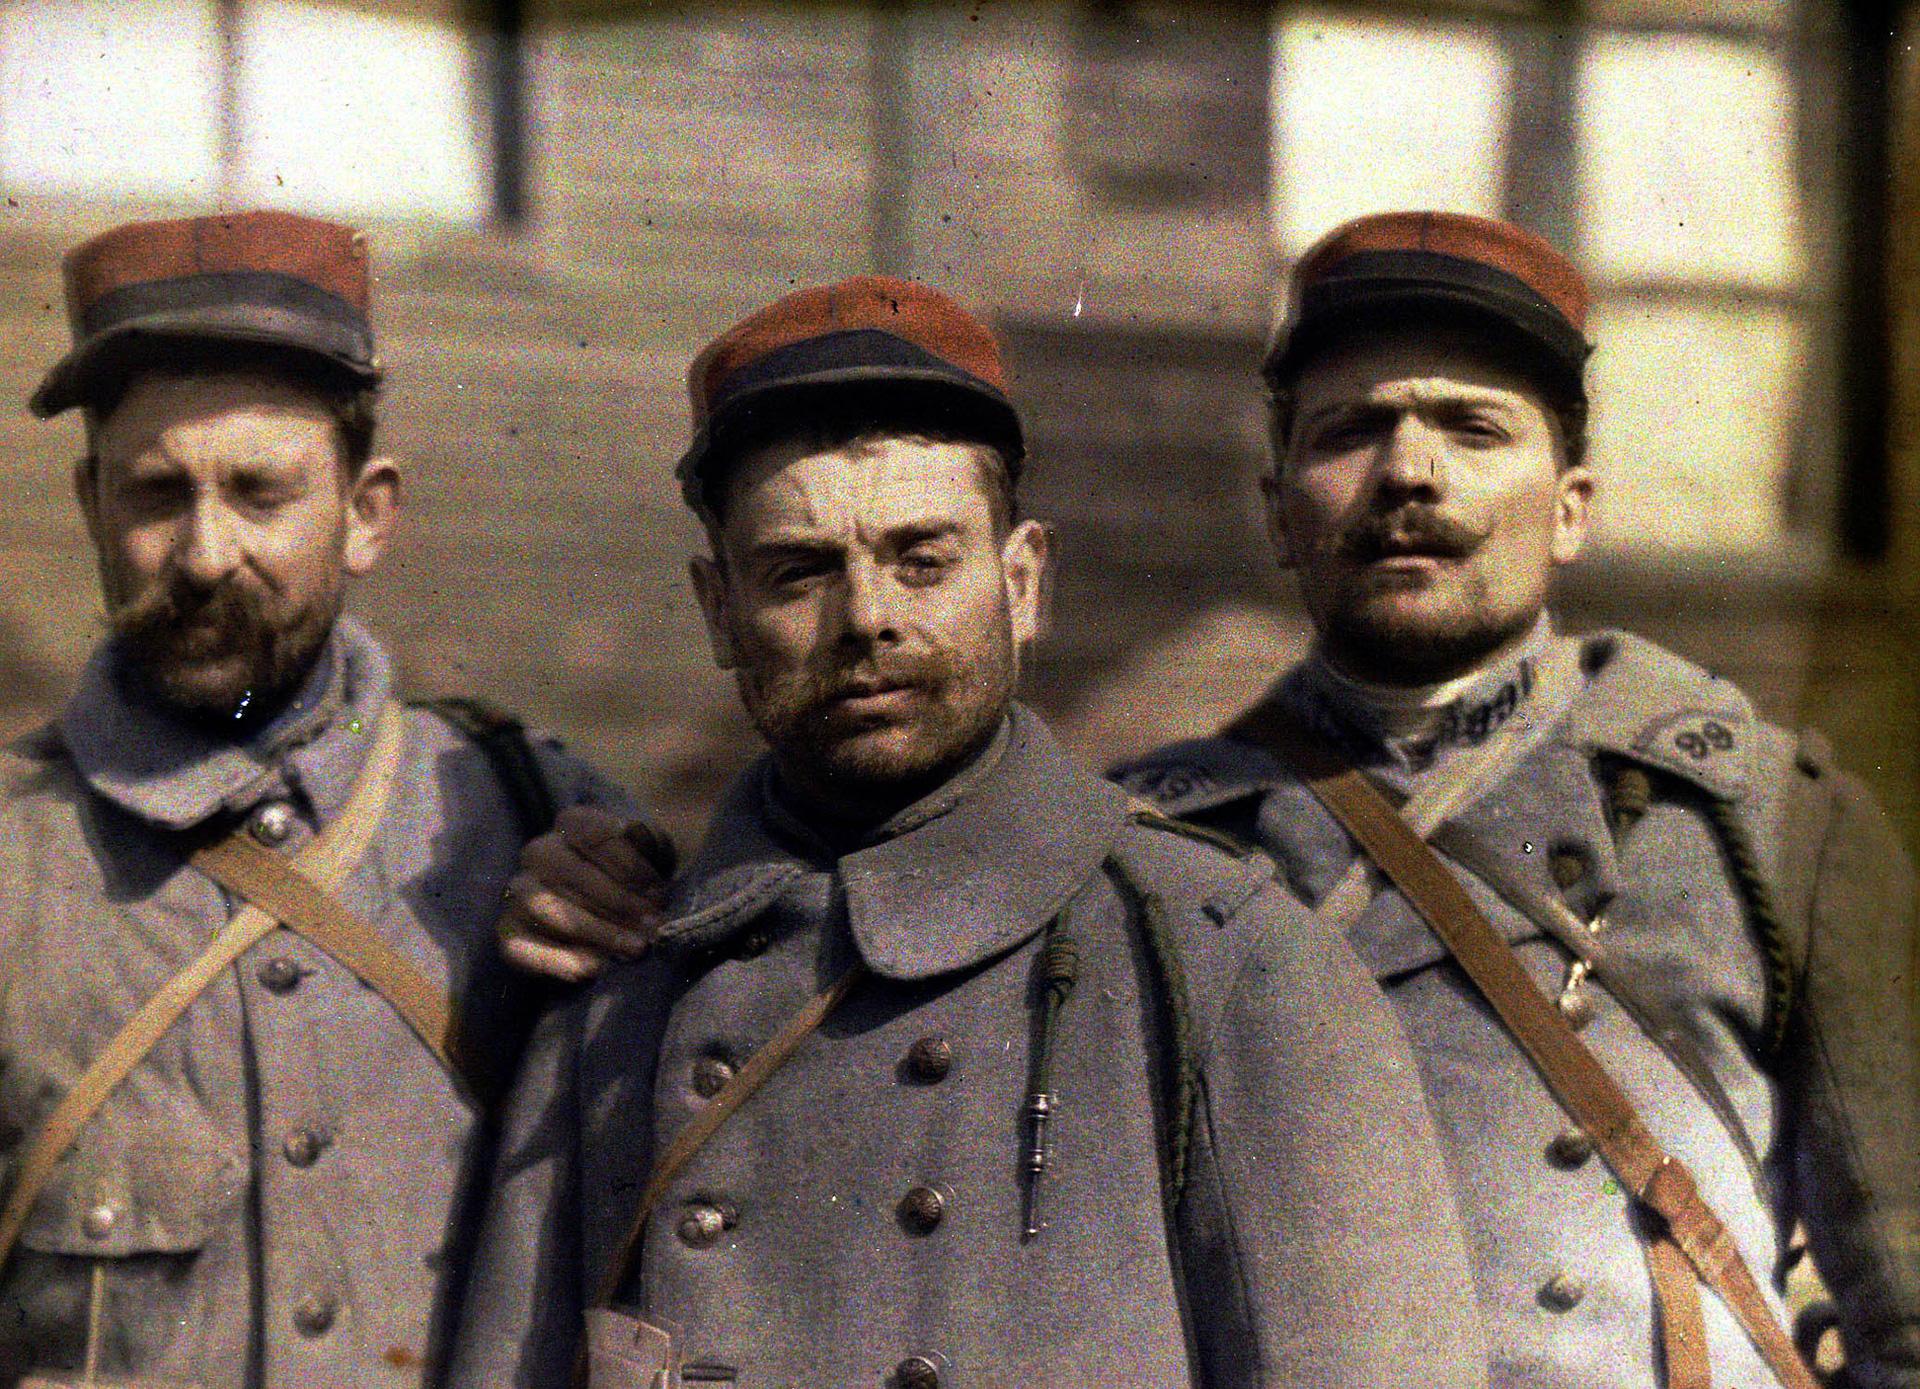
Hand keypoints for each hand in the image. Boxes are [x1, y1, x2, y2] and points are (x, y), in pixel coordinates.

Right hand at [499, 806, 674, 982]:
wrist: (610, 922)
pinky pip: (524, 948)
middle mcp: (539, 853)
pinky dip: (560, 960)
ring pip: (550, 908)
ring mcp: (519, 893)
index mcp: (570, 824)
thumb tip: (631, 831)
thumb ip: (646, 839)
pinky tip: (594, 968)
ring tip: (635, 947)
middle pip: (572, 873)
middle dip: (620, 903)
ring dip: (598, 931)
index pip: (593, 834)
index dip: (630, 865)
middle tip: (653, 926)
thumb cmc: (635, 880)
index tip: (659, 893)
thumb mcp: (650, 853)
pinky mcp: (509, 933)